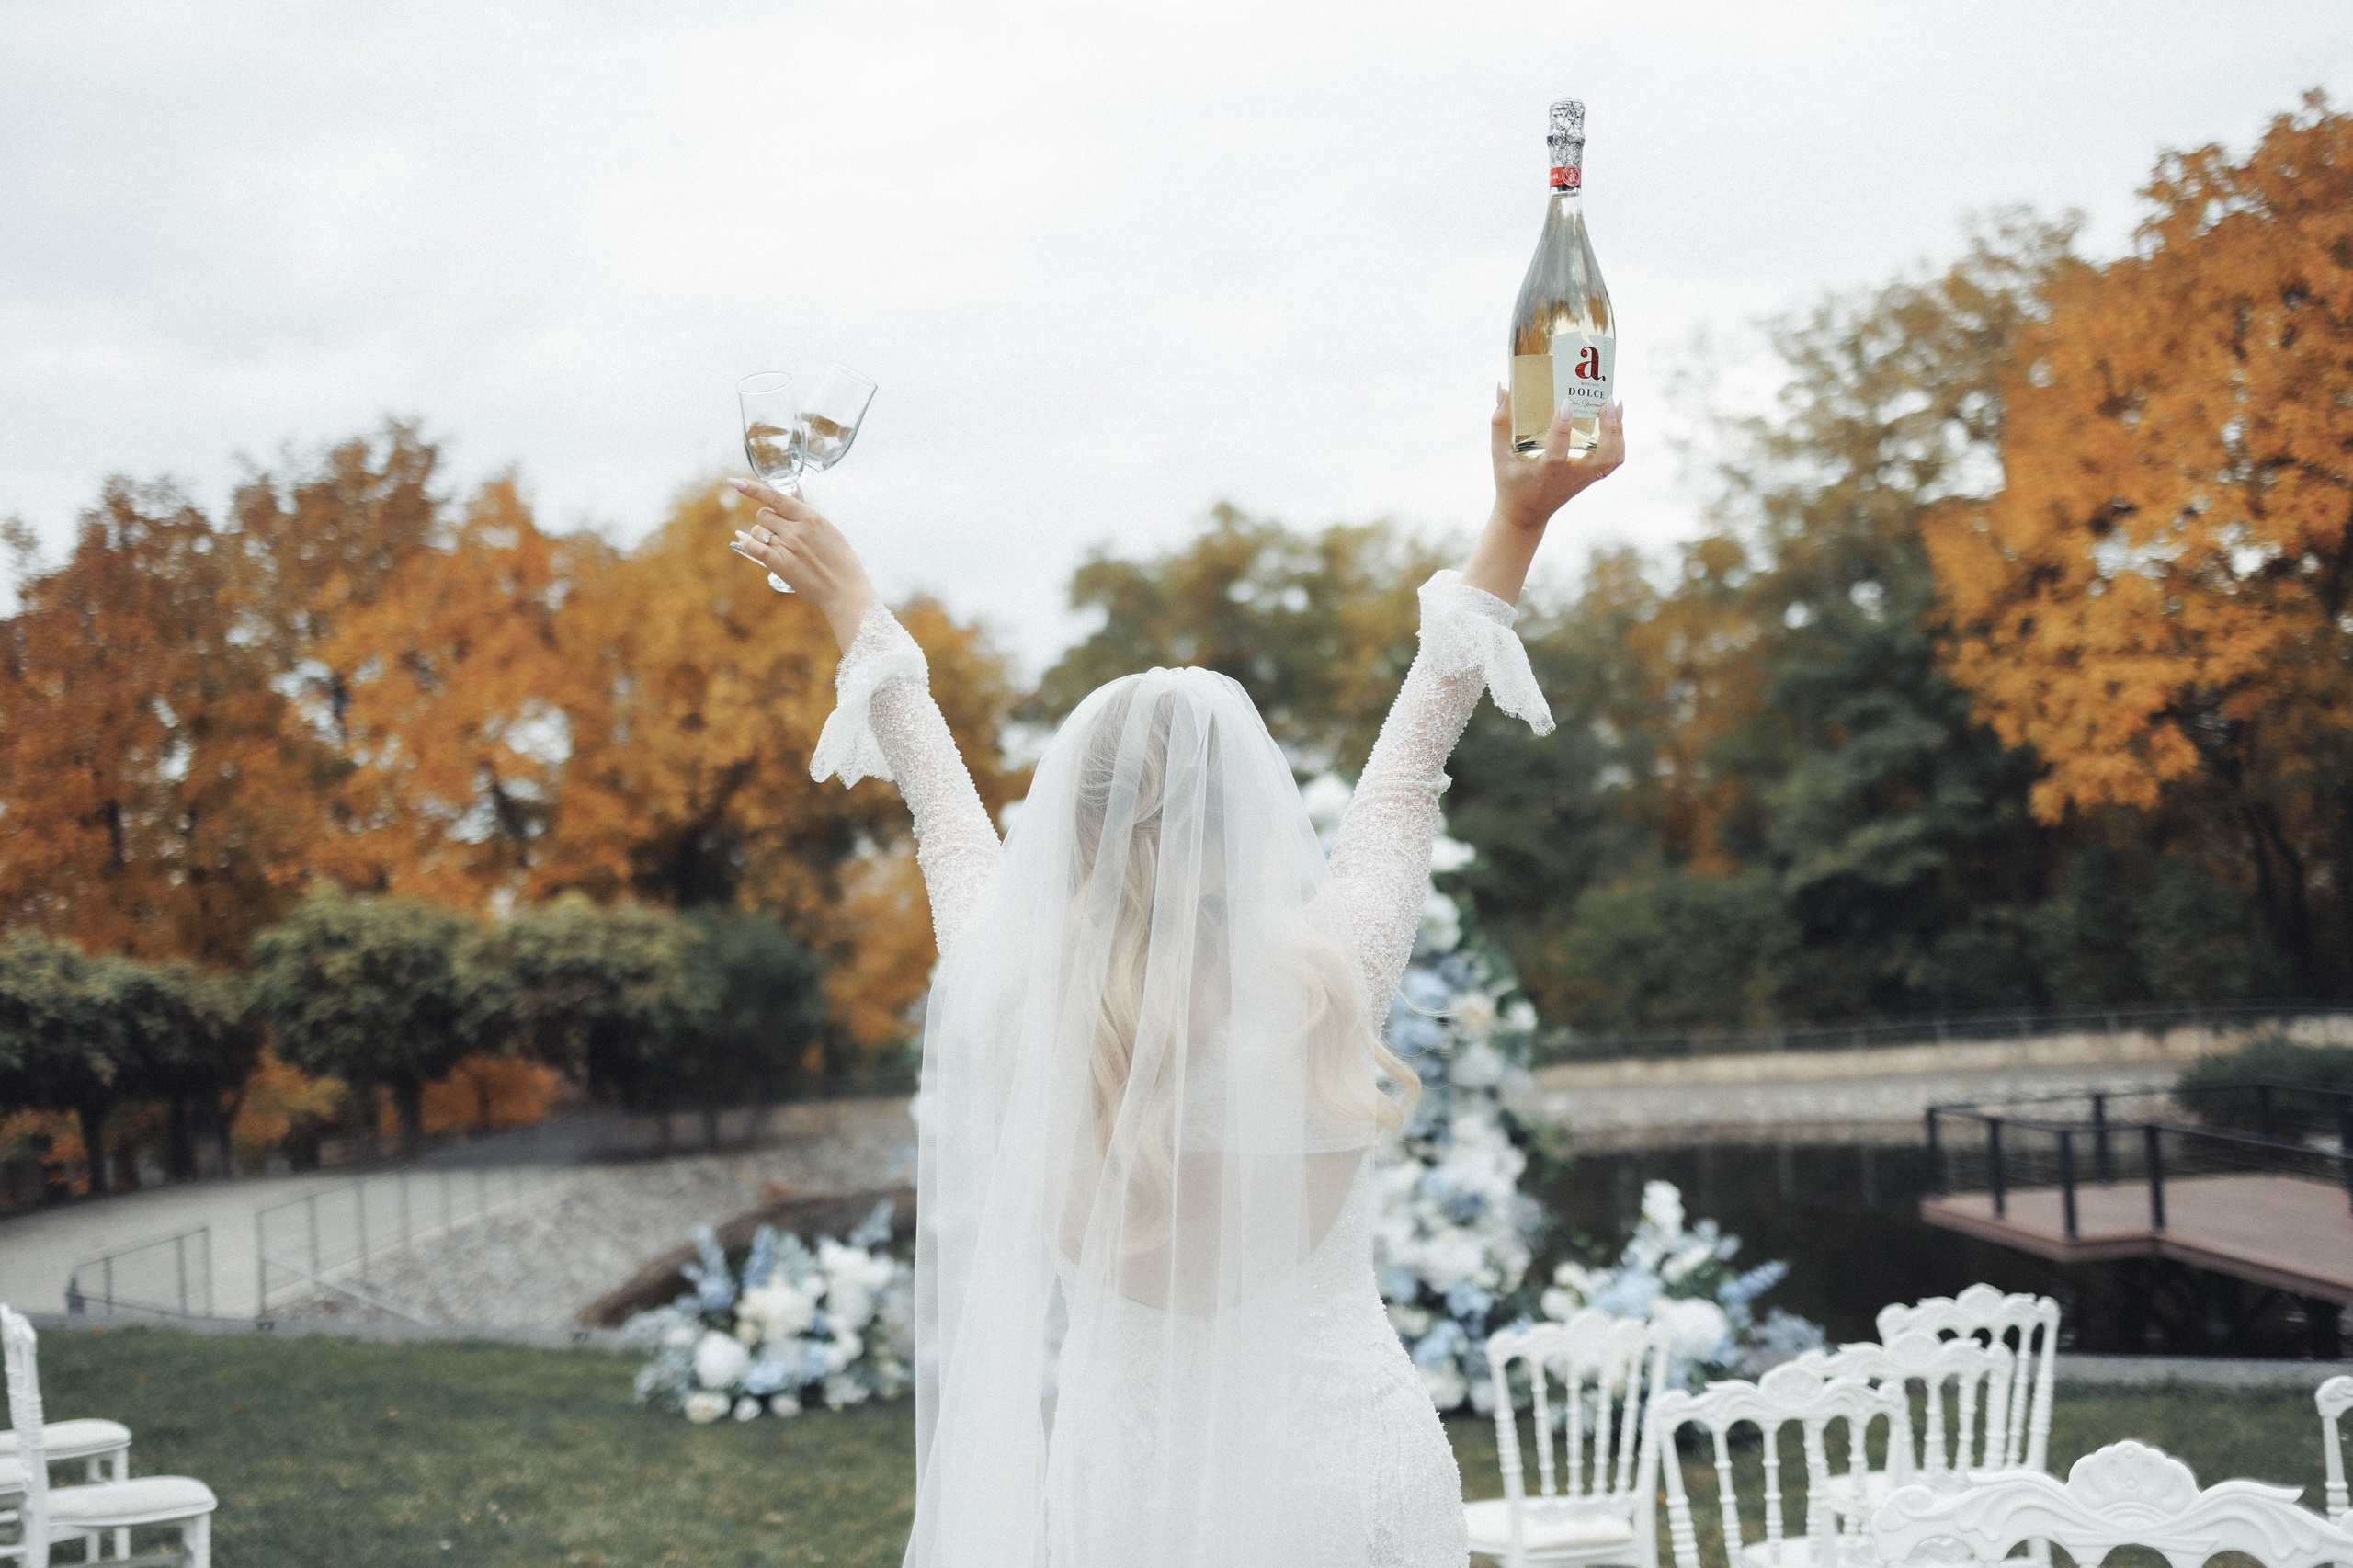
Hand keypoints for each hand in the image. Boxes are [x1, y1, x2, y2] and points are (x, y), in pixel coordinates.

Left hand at [726, 478, 878, 648]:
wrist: (845, 591)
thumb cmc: (842, 562)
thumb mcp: (829, 531)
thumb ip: (807, 513)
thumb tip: (793, 493)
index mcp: (811, 517)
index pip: (775, 497)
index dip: (752, 488)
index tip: (736, 482)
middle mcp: (796, 530)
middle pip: (763, 514)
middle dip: (767, 521)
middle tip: (777, 532)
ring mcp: (787, 547)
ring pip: (757, 531)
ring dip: (760, 535)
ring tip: (776, 546)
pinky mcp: (780, 564)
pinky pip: (754, 548)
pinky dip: (747, 543)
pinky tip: (743, 540)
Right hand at [1490, 388, 1624, 531]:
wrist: (1526, 514)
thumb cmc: (1511, 483)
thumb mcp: (1499, 457)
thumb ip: (1499, 425)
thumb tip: (1505, 390)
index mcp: (1545, 473)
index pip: (1558, 453)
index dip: (1563, 428)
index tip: (1566, 403)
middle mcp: (1570, 477)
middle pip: (1603, 457)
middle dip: (1609, 428)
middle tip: (1606, 401)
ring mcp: (1584, 478)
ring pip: (1613, 458)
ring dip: (1617, 431)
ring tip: (1613, 405)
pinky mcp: (1591, 477)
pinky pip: (1614, 460)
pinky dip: (1619, 439)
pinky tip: (1615, 418)